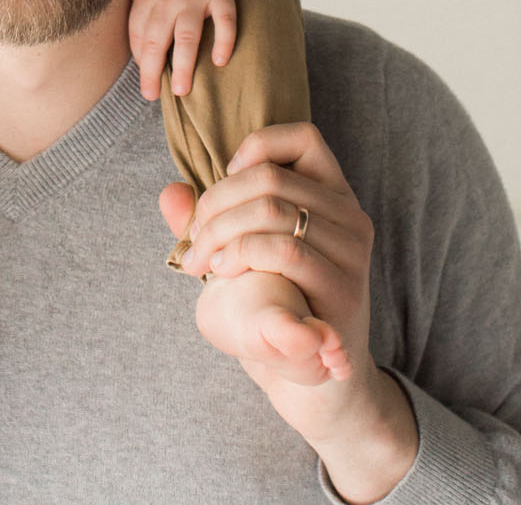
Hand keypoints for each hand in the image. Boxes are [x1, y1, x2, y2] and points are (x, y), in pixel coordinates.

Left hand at [130, 0, 246, 96]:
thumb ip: (139, 1)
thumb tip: (138, 34)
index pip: (138, 38)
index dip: (141, 60)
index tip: (145, 77)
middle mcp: (167, 0)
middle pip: (157, 45)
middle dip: (153, 74)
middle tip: (153, 96)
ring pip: (188, 40)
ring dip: (184, 67)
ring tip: (183, 91)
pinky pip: (225, 22)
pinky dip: (224, 41)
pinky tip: (222, 60)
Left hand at [159, 124, 417, 502]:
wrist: (317, 381)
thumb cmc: (280, 311)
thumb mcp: (244, 260)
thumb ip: (211, 226)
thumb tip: (169, 193)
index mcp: (334, 197)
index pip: (304, 138)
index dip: (256, 148)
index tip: (225, 183)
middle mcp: (351, 216)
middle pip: (270, 177)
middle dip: (215, 203)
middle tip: (194, 241)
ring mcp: (350, 252)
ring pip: (273, 210)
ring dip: (221, 232)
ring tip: (202, 261)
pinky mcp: (341, 288)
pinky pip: (284, 251)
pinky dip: (240, 253)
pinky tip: (223, 271)